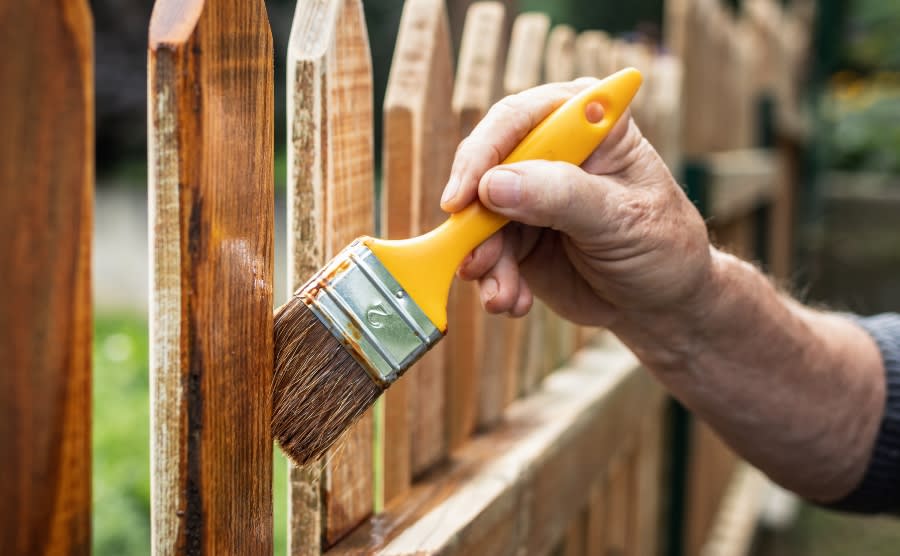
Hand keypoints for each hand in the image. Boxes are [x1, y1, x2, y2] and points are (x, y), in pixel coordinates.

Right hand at [441, 79, 711, 329]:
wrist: (662, 301)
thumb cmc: (661, 244)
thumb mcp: (622, 218)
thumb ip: (562, 196)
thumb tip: (494, 185)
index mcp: (585, 123)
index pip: (519, 118)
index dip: (485, 151)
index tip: (465, 194)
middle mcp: (549, 150)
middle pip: (484, 166)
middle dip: (474, 218)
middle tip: (475, 259)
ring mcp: (527, 193)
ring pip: (476, 217)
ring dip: (484, 260)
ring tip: (505, 296)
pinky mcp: (514, 234)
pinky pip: (483, 252)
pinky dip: (493, 280)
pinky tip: (515, 301)